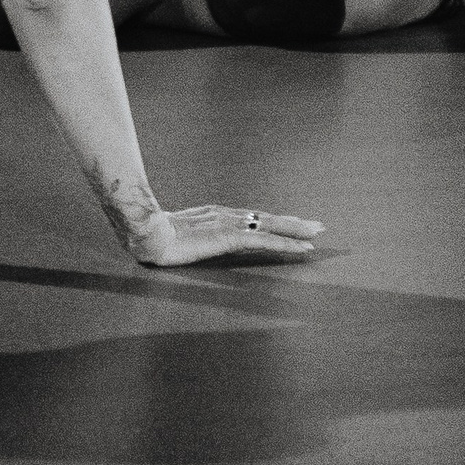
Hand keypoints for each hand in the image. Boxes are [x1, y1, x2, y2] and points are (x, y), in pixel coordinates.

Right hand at [134, 203, 323, 266]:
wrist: (148, 233)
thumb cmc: (156, 236)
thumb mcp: (179, 235)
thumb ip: (190, 235)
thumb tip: (190, 241)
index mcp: (215, 215)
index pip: (251, 218)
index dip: (272, 221)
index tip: (289, 224)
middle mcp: (226, 215)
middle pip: (266, 218)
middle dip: (292, 222)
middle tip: (316, 225)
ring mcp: (229, 225)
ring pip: (270, 226)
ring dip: (295, 231)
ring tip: (315, 234)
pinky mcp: (230, 237)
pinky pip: (265, 241)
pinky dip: (285, 243)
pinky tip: (300, 248)